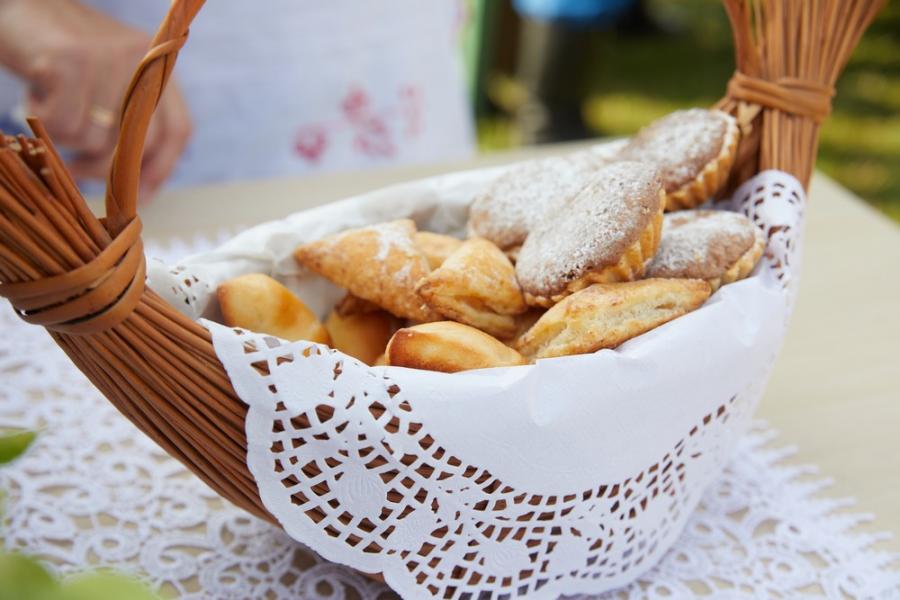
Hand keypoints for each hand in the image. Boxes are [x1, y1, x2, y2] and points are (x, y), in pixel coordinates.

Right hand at [0, 0, 191, 197]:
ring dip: (66, 139)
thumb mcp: (108, 81)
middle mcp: (140, 61)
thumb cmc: (61, 53)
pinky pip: (65, 123)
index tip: (142, 194)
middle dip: (105, 169)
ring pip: (95, 139)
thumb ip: (128, 119)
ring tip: (51, 113)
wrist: (18, 4)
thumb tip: (141, 186)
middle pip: (138, 144)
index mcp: (156, 68)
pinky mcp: (70, 59)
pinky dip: (45, 123)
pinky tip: (35, 101)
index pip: (178, 130)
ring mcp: (107, 58)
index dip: (162, 168)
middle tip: (78, 166)